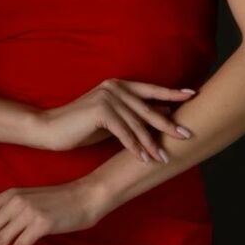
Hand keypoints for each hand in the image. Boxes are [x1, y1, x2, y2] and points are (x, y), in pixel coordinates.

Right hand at [39, 78, 195, 162]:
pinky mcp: (100, 111)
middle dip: (168, 124)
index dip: (172, 92)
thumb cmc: (82, 125)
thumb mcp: (112, 118)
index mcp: (119, 85)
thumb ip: (133, 114)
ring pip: (137, 124)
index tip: (193, 95)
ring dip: (152, 143)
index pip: (151, 89)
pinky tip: (143, 159)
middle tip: (187, 135)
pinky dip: (134, 147)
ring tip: (164, 158)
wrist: (51, 128)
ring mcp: (107, 97)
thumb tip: (162, 114)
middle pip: (148, 108)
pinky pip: (123, 132)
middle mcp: (115, 87)